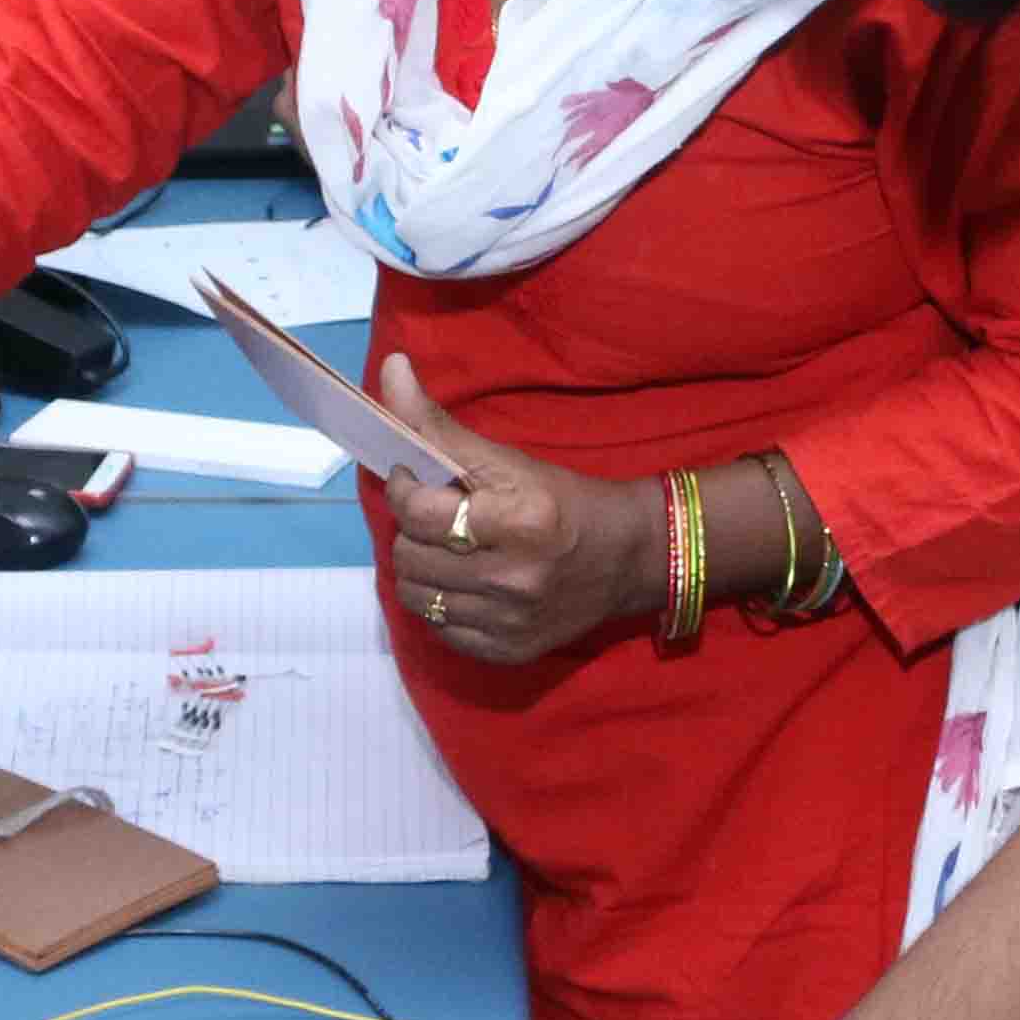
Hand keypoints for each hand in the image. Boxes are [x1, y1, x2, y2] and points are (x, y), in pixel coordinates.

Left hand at [372, 357, 659, 666]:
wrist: (629, 558)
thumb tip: (390, 367)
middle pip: (409, 557)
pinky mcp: (508, 651)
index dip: (402, 488)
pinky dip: (442, 605)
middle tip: (436, 517)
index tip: (412, 478)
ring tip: (445, 551)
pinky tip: (467, 584)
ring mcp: (510, 622)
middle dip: (412, 531)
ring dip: (420, 569)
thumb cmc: (564, 500)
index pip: (418, 512)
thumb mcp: (508, 459)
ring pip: (415, 597)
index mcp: (518, 520)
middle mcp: (514, 577)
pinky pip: (440, 630)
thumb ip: (440, 423)